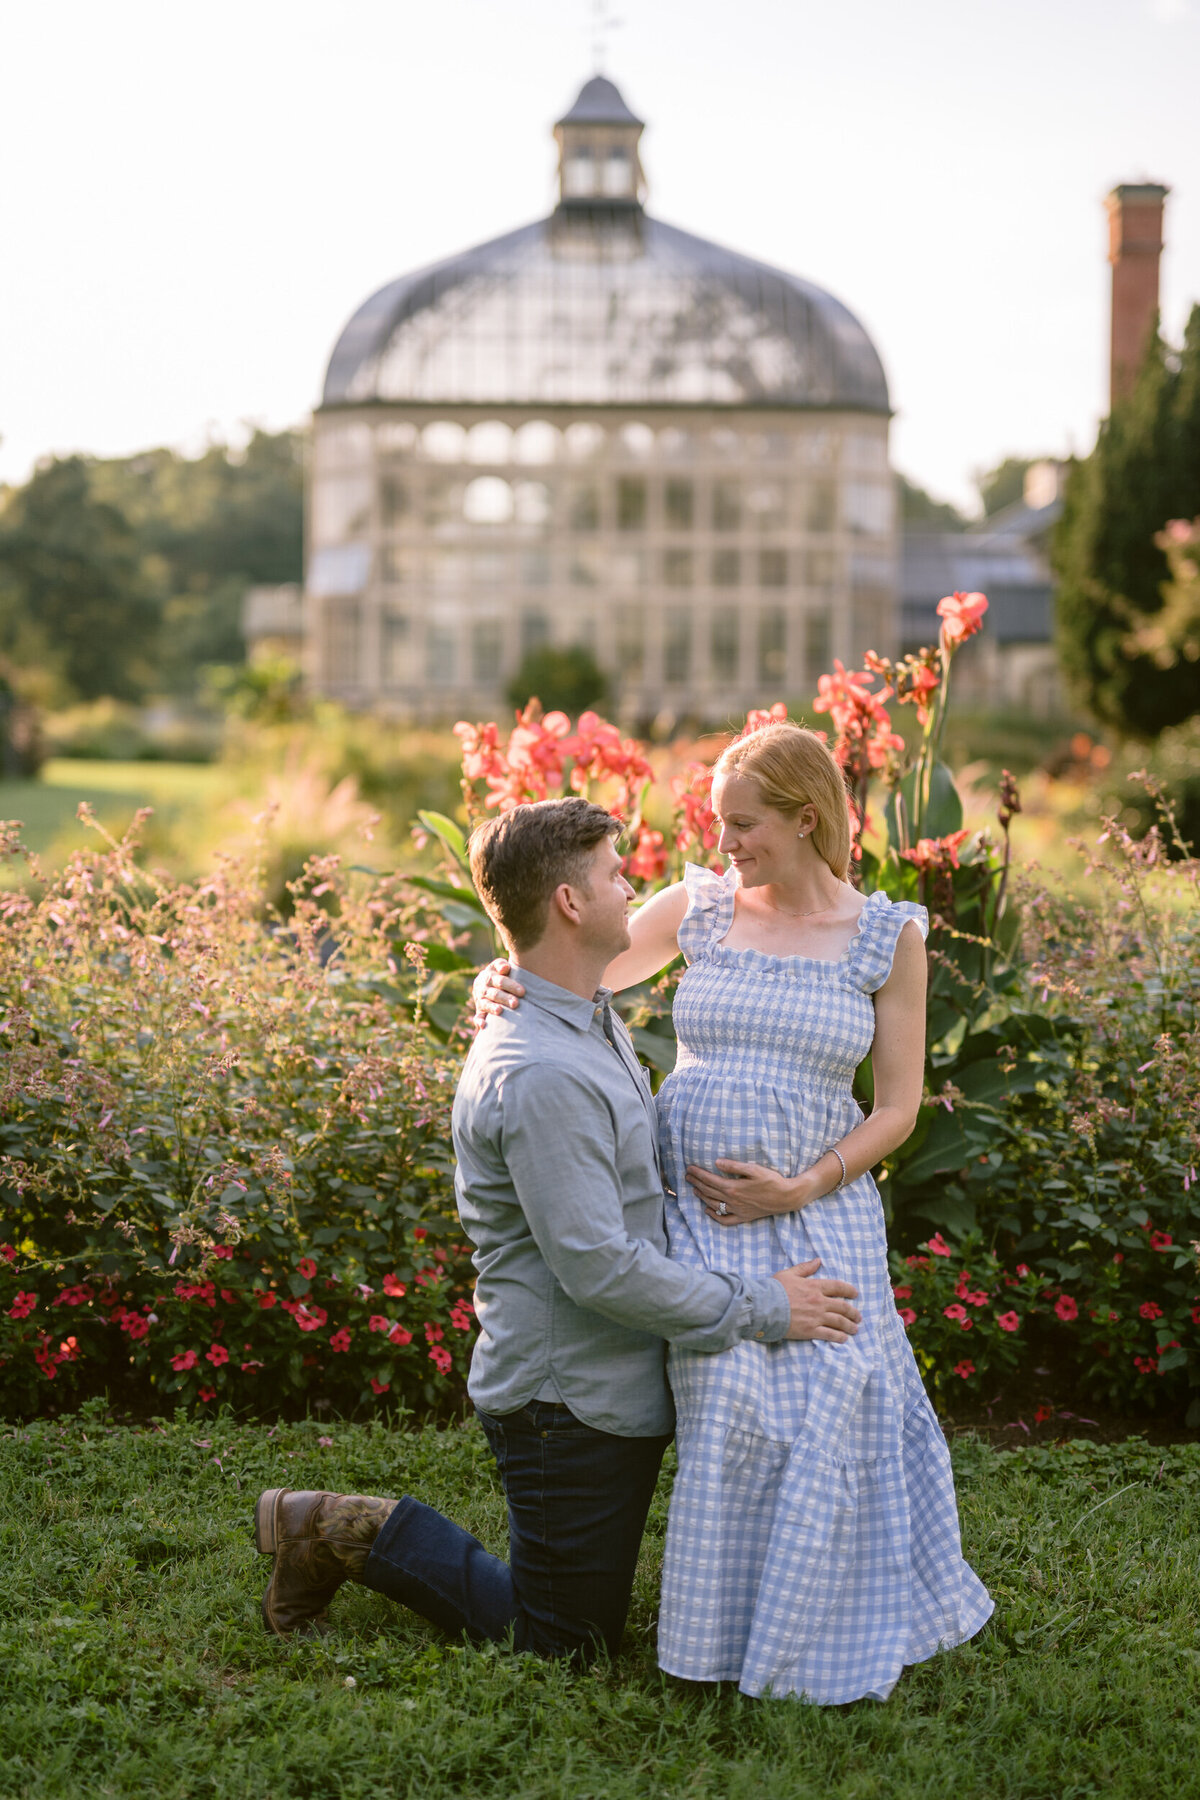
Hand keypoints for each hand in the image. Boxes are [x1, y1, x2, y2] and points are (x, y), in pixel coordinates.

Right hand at [471, 959, 524, 1030]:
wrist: (487, 982)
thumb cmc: (500, 973)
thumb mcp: (499, 966)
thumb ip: (501, 965)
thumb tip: (505, 968)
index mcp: (488, 977)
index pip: (499, 980)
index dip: (510, 985)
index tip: (522, 991)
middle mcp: (482, 989)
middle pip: (494, 994)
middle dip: (505, 998)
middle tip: (516, 1003)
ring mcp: (479, 1000)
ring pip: (485, 1004)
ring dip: (492, 1008)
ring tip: (500, 1011)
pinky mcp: (479, 1011)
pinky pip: (477, 1017)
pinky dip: (479, 1021)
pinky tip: (483, 1026)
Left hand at [688, 1159, 812, 1224]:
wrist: (787, 1197)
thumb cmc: (772, 1180)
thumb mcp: (753, 1169)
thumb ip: (734, 1166)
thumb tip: (716, 1162)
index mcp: (733, 1187)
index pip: (710, 1180)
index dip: (698, 1174)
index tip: (689, 1169)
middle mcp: (733, 1201)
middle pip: (709, 1192)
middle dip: (696, 1183)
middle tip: (687, 1177)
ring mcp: (738, 1210)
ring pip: (714, 1205)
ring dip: (702, 1197)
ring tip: (694, 1190)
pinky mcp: (744, 1217)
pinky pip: (726, 1220)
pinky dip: (715, 1216)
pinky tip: (709, 1211)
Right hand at [772, 1259, 860, 1342]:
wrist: (764, 1306)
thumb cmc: (774, 1289)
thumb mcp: (789, 1274)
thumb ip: (805, 1268)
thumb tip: (818, 1260)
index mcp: (814, 1286)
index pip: (838, 1287)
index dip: (849, 1290)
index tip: (855, 1294)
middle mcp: (819, 1301)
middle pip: (842, 1306)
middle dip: (853, 1312)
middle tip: (858, 1317)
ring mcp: (816, 1317)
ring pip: (839, 1321)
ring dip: (849, 1326)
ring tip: (855, 1329)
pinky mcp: (810, 1330)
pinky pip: (829, 1334)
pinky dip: (839, 1337)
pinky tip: (844, 1339)